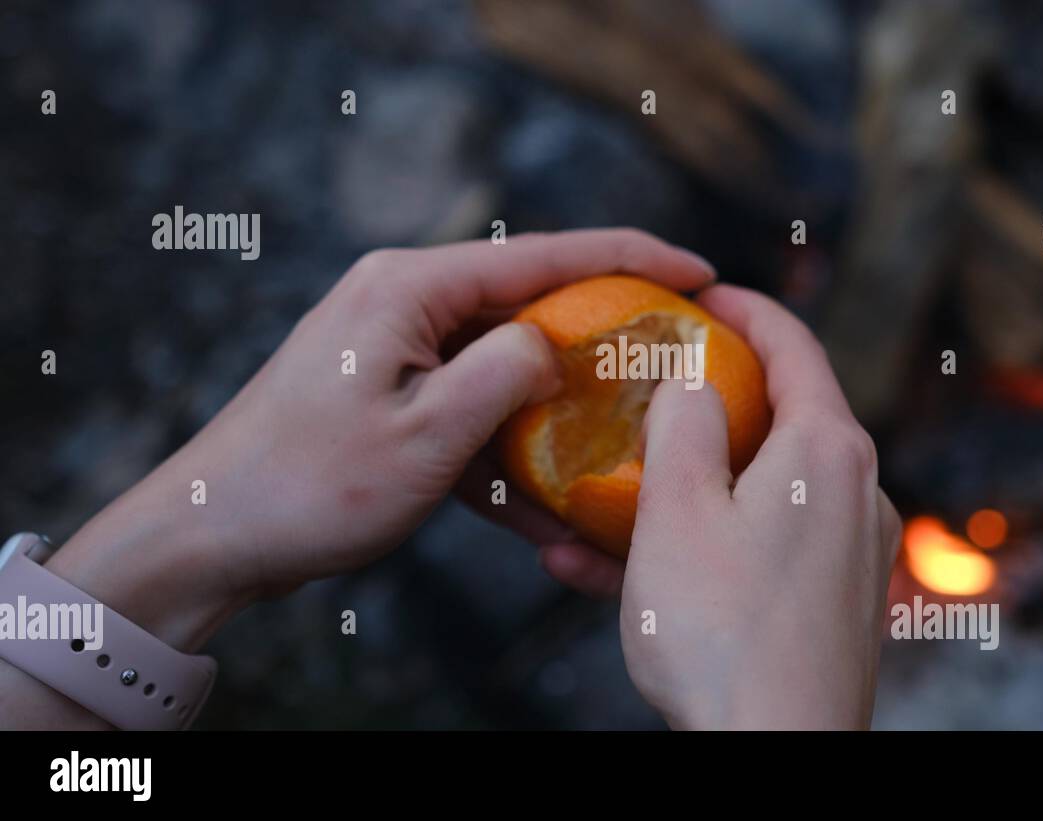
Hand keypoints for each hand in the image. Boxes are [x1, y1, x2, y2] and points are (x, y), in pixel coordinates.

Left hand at [41, 229, 716, 653]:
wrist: (213, 536)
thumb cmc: (309, 486)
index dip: (634, 258)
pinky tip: (545, 504)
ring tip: (621, 439)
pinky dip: (507, 447)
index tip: (702, 270)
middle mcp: (405, 300)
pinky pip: (469, 407)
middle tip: (676, 353)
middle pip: (531, 302)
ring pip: (505, 363)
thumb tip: (553, 343)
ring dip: (556, 408)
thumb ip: (507, 372)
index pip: (547, 256)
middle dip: (602, 333)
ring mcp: (396, 345)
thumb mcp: (429, 435)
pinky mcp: (390, 390)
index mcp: (412, 287)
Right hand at [617, 285, 900, 729]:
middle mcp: (856, 492)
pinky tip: (627, 573)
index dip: (745, 309)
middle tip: (650, 396)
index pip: (793, 346)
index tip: (703, 295)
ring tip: (602, 513)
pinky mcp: (834, 603)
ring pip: (757, 493)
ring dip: (682, 493)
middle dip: (702, 409)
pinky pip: (761, 549)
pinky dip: (703, 545)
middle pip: (778, 418)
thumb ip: (683, 424)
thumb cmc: (725, 636)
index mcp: (828, 450)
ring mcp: (851, 552)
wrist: (775, 757)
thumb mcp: (677, 509)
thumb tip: (691, 386)